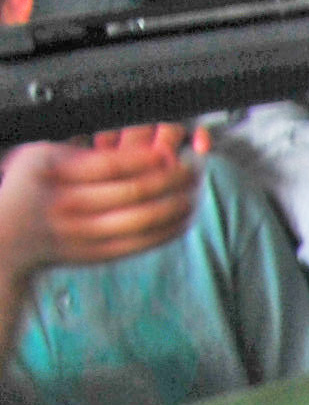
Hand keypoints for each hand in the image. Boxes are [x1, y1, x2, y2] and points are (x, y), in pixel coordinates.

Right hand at [0, 127, 202, 277]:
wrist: (8, 236)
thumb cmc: (30, 188)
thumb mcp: (43, 156)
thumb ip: (85, 153)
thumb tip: (141, 149)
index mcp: (56, 172)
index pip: (112, 165)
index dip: (148, 159)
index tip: (171, 152)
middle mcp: (69, 203)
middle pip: (133, 191)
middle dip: (171, 180)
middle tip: (192, 169)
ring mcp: (84, 233)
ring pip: (143, 219)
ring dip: (176, 205)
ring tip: (193, 191)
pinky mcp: (99, 254)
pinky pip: (143, 242)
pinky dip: (169, 229)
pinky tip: (182, 216)